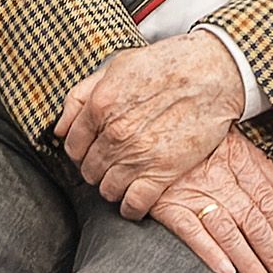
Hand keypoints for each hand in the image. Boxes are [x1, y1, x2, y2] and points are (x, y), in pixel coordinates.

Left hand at [55, 32, 246, 211]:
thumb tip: (59, 127)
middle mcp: (114, 134)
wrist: (213, 73)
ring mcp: (138, 156)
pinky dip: (131, 207)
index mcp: (99, 106)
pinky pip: (134, 204)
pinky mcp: (162, 172)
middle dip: (96, 168)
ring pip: (107, 190)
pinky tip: (135, 199)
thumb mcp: (117, 66)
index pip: (72, 145)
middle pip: (89, 170)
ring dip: (112, 187)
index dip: (80, 150)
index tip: (91, 150)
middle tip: (111, 162)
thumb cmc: (167, 65)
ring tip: (125, 177)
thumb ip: (81, 96)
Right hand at [148, 128, 272, 272]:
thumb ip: (260, 167)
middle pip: (253, 222)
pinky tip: (227, 272)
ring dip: (249, 262)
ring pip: (229, 232)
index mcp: (238, 163)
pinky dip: (209, 251)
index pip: (268, 204)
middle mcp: (220, 180)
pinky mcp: (168, 204)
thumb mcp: (232, 141)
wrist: (150, 132)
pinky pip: (191, 231)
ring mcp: (193, 193)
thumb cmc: (194, 140)